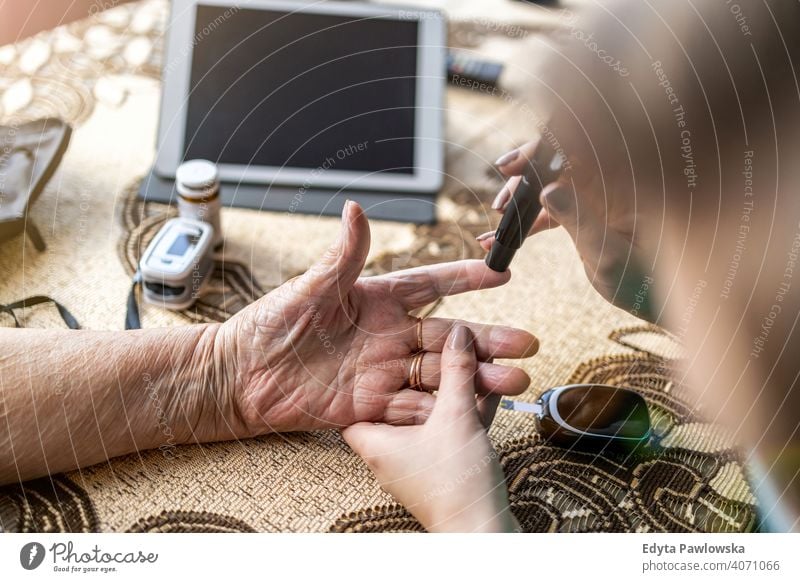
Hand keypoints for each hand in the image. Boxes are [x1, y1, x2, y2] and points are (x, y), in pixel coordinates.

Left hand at [206, 201, 537, 438]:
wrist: (241, 375)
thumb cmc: (270, 323)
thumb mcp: (309, 286)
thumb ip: (342, 255)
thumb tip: (356, 208)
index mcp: (376, 300)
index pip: (431, 284)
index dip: (466, 278)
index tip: (503, 272)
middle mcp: (387, 335)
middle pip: (448, 338)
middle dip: (488, 340)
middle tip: (526, 344)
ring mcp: (382, 371)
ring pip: (439, 375)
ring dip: (476, 379)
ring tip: (514, 381)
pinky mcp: (370, 405)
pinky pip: (413, 409)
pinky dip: (442, 411)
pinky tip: (472, 413)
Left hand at [343, 325, 517, 532]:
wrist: (482, 536)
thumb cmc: (456, 485)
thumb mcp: (455, 417)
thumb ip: (456, 372)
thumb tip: (457, 334)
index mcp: (374, 440)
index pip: (352, 404)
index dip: (364, 377)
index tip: (377, 352)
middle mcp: (390, 451)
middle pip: (402, 400)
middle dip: (426, 374)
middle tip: (438, 347)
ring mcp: (417, 460)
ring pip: (432, 413)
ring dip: (454, 389)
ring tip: (475, 362)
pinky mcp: (443, 468)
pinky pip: (451, 428)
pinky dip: (467, 409)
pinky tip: (489, 390)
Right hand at [480, 140, 656, 320]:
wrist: (664, 302)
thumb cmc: (650, 283)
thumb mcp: (611, 255)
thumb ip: (579, 221)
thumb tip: (547, 190)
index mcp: (626, 175)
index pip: (580, 141)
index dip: (543, 146)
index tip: (514, 164)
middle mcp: (611, 175)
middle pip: (560, 153)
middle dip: (527, 168)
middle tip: (503, 191)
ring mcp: (598, 191)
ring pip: (551, 176)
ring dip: (523, 192)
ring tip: (499, 214)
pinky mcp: (587, 210)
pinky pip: (553, 203)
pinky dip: (528, 216)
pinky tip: (502, 235)